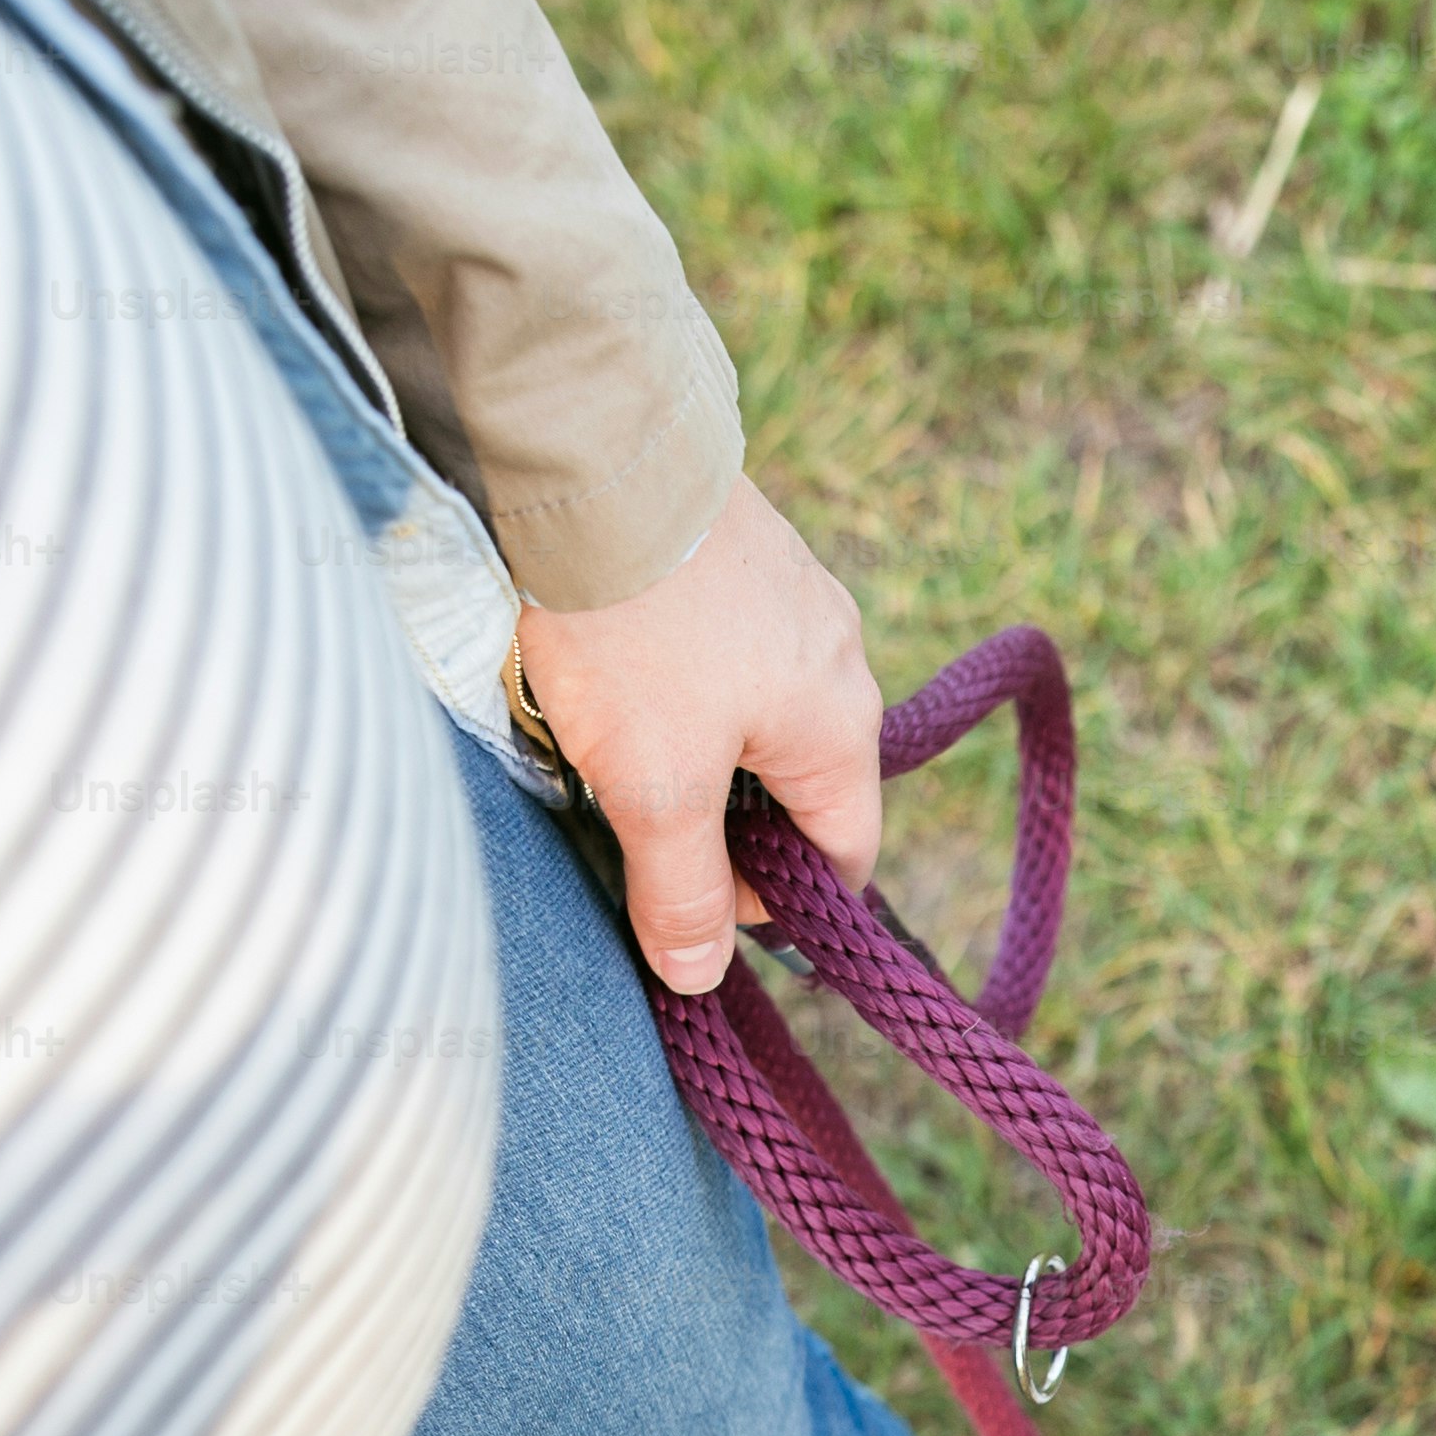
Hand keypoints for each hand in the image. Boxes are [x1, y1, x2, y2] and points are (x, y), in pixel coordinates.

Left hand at [511, 472, 883, 994]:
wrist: (593, 457)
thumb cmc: (637, 632)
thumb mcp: (654, 786)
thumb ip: (682, 889)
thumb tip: (700, 978)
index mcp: (842, 729)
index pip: (842, 857)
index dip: (773, 903)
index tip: (693, 908)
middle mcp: (841, 658)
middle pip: (797, 785)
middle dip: (724, 821)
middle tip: (638, 825)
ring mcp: (795, 593)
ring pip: (756, 711)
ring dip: (695, 746)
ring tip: (614, 738)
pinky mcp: (740, 548)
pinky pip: (724, 646)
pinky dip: (678, 677)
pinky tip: (615, 665)